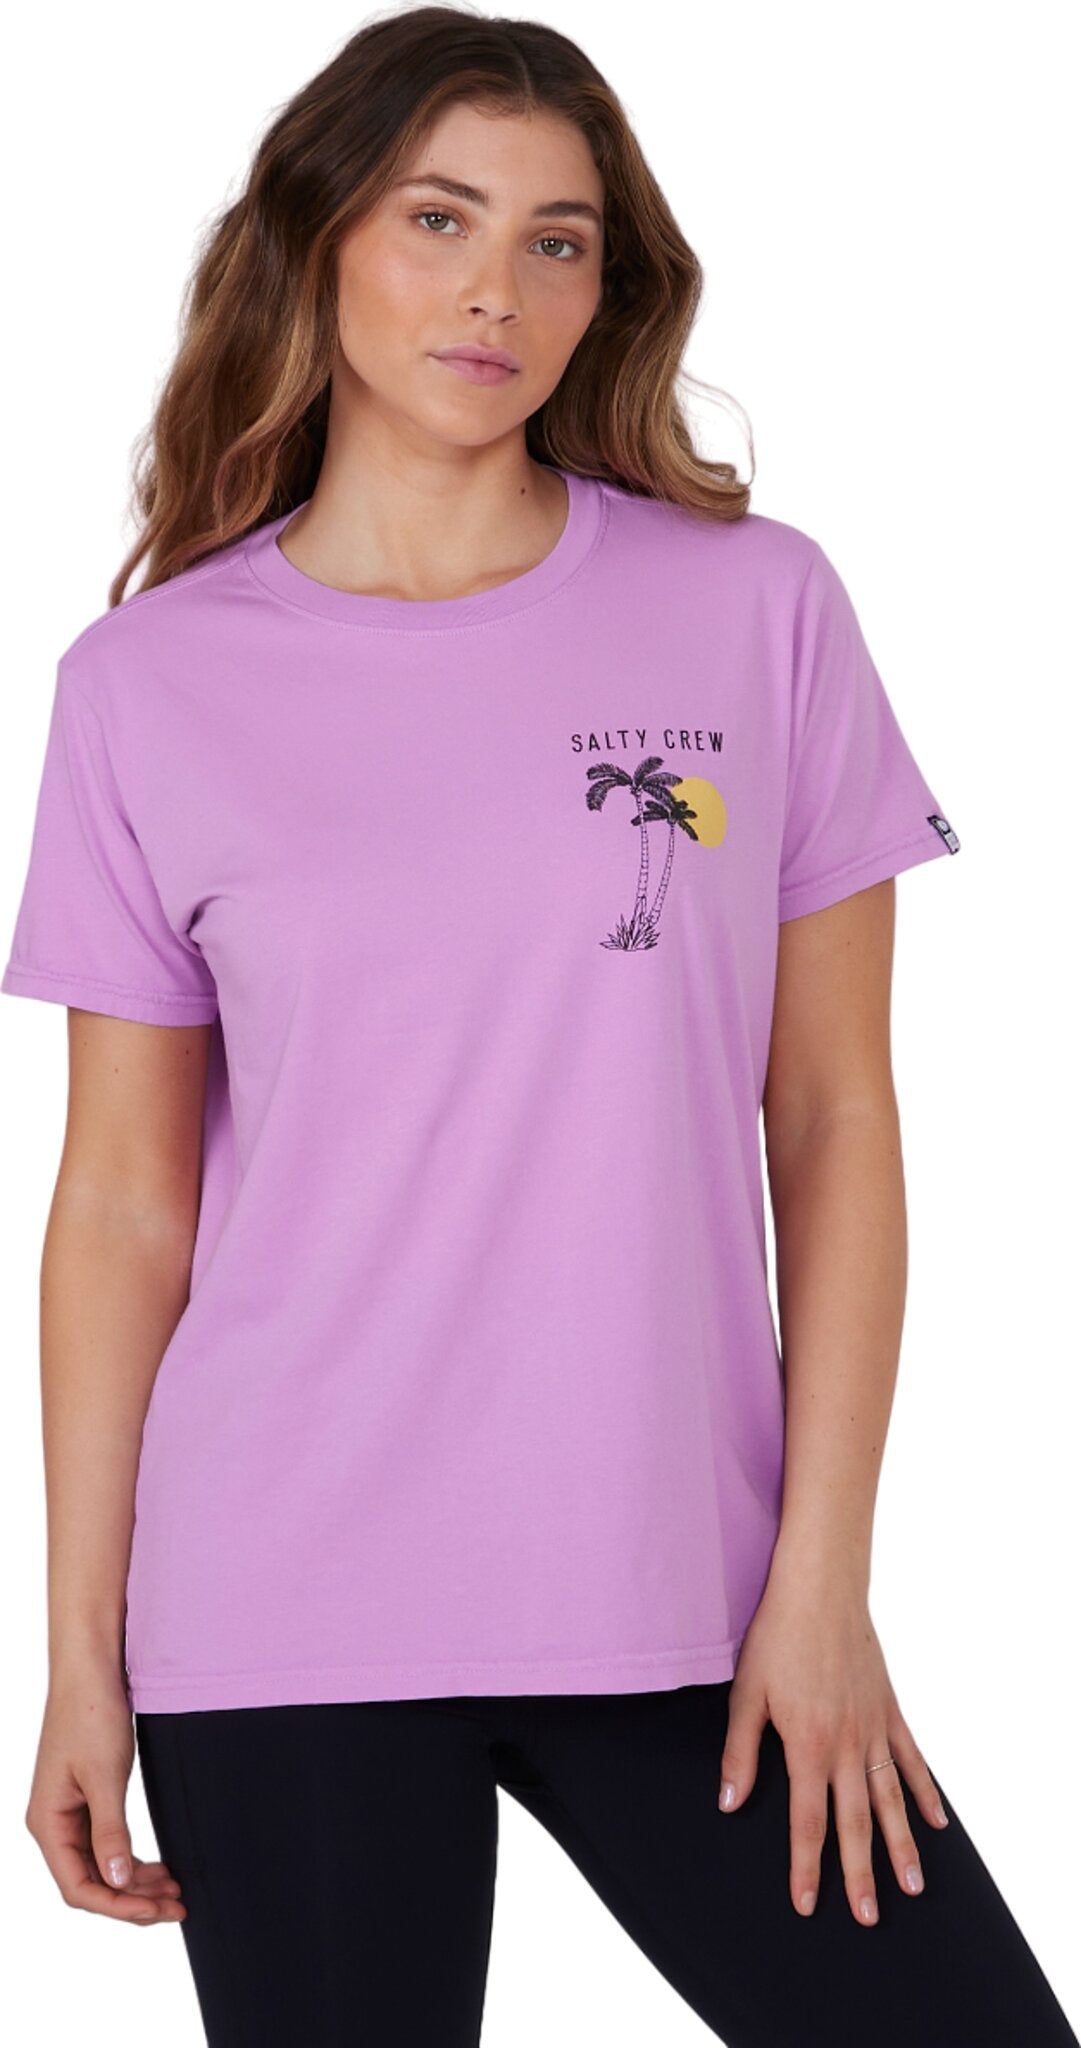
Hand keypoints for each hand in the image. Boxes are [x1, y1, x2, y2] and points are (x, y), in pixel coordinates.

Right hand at [25, 1663, 185, 1927]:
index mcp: (48, 1822)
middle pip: (92, 1882)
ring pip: (102, 1866)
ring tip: (175, 1889)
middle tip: (178, 1906)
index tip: (158, 1910)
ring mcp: (70, 1812)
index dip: (118, 1906)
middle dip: (134, 1899)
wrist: (91, 1668)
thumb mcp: (105, 1776)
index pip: (79, 1887)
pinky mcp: (87, 1798)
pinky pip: (107, 1844)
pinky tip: (159, 1865)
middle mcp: (54, 1823)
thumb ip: (110, 1832)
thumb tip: (118, 1883)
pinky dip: (132, 1859)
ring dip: (136, 1882)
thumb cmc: (91, 1714)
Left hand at [716, 1565, 949, 1925]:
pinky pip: (912, 1759)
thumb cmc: (777, 1637)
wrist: (821, 1589)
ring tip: (913, 1886)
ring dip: (902, 1845)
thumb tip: (729, 1804)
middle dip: (861, 1875)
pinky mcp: (890, 1709)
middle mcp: (846, 1745)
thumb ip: (740, 1753)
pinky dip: (925, 1792)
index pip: (808, 1822)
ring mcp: (874, 1728)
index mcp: (807, 1746)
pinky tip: (936, 1822)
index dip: (807, 1867)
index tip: (809, 1905)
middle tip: (869, 1917)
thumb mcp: (746, 1694)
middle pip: (856, 1823)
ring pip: (891, 1799)